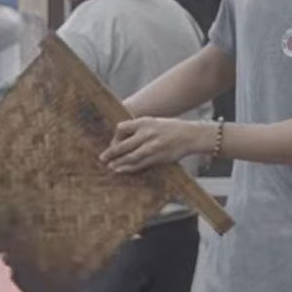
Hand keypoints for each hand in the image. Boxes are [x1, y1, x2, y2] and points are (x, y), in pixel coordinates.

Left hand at [99, 118, 213, 174]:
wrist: (189, 135)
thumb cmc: (169, 128)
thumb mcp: (153, 121)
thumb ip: (139, 128)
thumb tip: (122, 137)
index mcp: (144, 122)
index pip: (121, 128)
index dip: (115, 137)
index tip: (113, 143)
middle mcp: (147, 133)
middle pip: (123, 145)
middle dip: (111, 153)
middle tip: (102, 158)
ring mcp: (152, 146)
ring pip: (130, 157)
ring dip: (118, 163)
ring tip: (110, 166)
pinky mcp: (158, 157)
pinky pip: (140, 164)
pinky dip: (129, 168)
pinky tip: (122, 170)